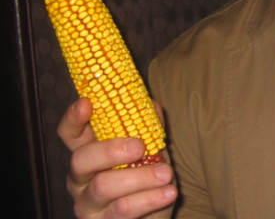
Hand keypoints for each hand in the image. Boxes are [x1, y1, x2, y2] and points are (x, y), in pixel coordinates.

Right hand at [58, 98, 176, 217]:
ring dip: (140, 177)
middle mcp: (81, 180)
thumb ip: (149, 129)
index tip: (86, 103)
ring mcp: (88, 205)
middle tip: (140, 146)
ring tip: (166, 173)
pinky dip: (150, 199)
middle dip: (111, 150)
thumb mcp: (151, 152)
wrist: (153, 218)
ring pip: (104, 186)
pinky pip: (123, 210)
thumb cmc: (147, 180)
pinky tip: (168, 192)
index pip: (70, 134)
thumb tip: (153, 106)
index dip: (73, 118)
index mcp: (90, 154)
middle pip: (81, 159)